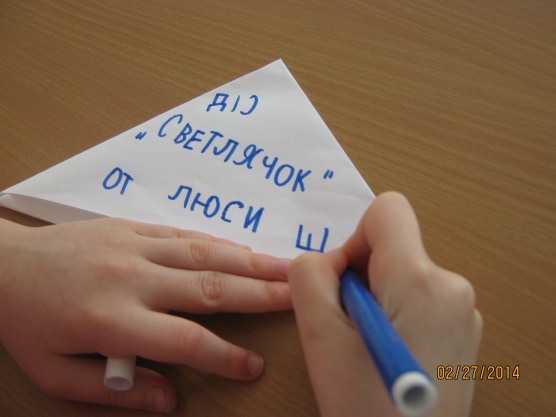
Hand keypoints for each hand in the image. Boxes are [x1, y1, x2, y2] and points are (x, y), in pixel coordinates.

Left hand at [0, 217, 291, 412]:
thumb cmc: (27, 322)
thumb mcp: (56, 374)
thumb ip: (114, 389)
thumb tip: (167, 398)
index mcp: (111, 319)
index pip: (184, 340)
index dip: (224, 356)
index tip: (253, 365)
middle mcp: (131, 278)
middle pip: (208, 288)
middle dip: (259, 295)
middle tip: (298, 298)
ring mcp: (133, 247)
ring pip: (204, 254)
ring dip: (250, 263)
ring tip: (286, 269)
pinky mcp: (132, 227)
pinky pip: (183, 234)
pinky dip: (218, 244)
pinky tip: (243, 251)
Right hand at [288, 192, 481, 416]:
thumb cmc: (363, 405)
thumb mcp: (318, 335)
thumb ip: (309, 275)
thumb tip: (328, 260)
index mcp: (421, 281)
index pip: (387, 210)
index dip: (354, 237)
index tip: (342, 284)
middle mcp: (453, 287)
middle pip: (394, 246)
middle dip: (362, 275)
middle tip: (348, 325)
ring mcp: (465, 312)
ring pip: (404, 274)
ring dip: (377, 297)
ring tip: (367, 345)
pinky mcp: (465, 332)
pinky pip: (421, 298)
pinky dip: (397, 314)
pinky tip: (388, 352)